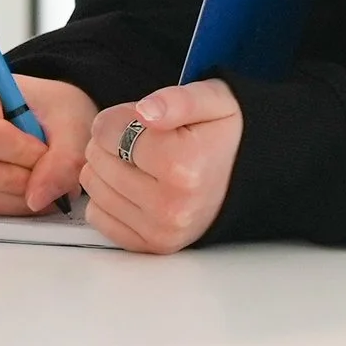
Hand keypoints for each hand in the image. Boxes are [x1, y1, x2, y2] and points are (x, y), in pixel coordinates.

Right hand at [0, 67, 97, 215]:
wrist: (47, 113)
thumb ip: (64, 157)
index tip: (45, 150)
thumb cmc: (51, 106)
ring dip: (13, 195)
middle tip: (45, 173)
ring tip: (43, 182)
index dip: (19, 150)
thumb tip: (37, 198)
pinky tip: (31, 192)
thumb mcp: (71, 119)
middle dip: (12, 178)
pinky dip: (9, 204)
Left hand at [78, 79, 242, 253]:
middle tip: (143, 138)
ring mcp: (160, 230)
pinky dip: (109, 197)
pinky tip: (135, 183)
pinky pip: (98, 216)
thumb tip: (145, 111)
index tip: (140, 117)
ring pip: (93, 187)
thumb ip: (178, 99)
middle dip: (113, 140)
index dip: (119, 116)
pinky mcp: (151, 245)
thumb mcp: (214, 100)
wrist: (252, 177)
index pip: (107, 131)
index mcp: (182, 165)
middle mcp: (170, 205)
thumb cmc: (227, 137)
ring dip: (108, 167)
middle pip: (97, 159)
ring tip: (141, 160)